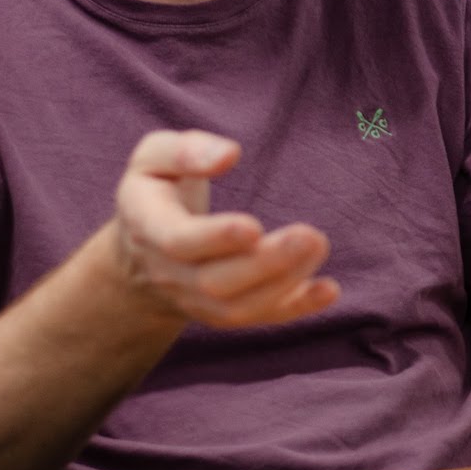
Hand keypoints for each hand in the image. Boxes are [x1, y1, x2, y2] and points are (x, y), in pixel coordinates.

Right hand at [110, 130, 338, 327]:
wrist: (142, 250)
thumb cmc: (158, 188)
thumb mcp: (154, 158)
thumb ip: (184, 151)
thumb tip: (228, 154)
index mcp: (148, 226)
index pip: (178, 242)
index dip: (215, 238)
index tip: (254, 226)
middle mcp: (169, 272)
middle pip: (215, 282)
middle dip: (265, 263)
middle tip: (310, 236)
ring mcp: (194, 299)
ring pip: (237, 306)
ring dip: (284, 283)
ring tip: (319, 246)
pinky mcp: (222, 312)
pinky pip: (258, 318)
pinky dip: (295, 308)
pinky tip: (328, 289)